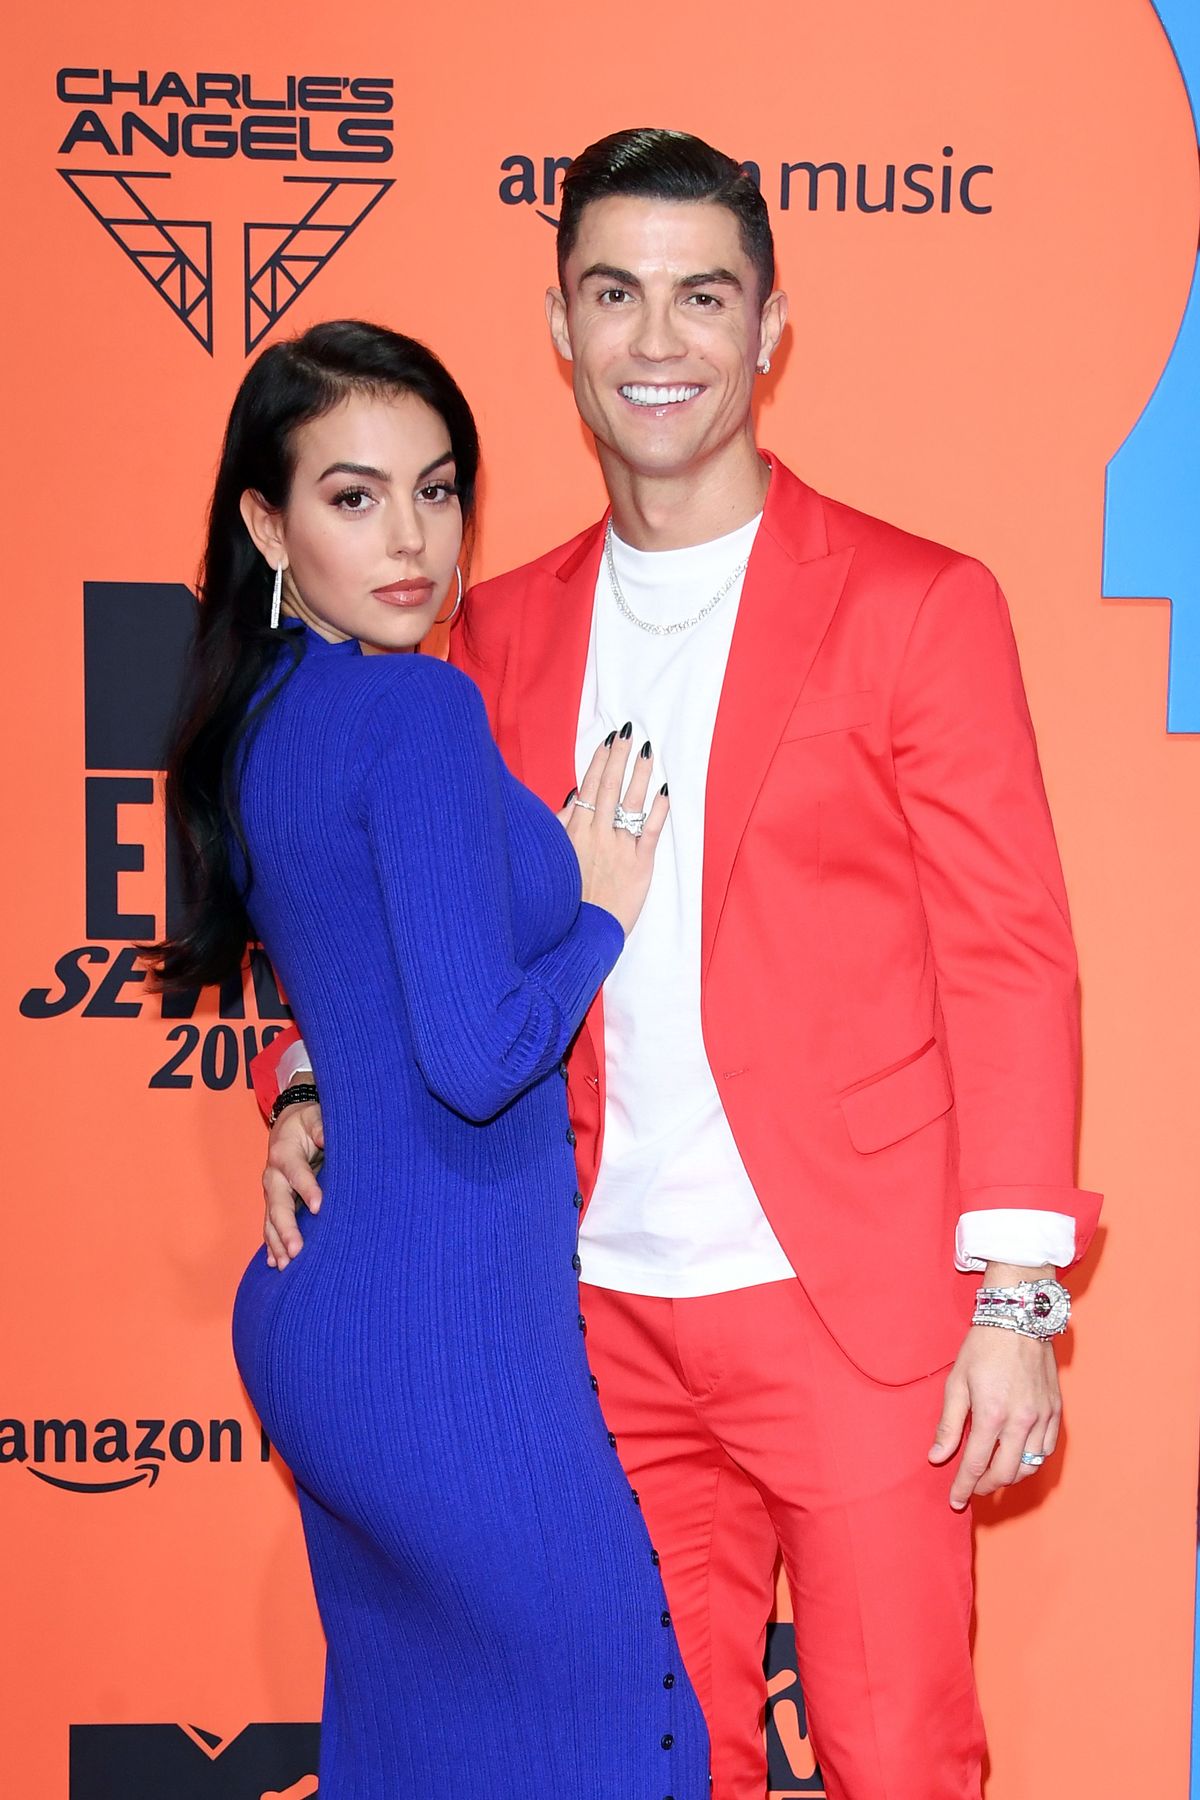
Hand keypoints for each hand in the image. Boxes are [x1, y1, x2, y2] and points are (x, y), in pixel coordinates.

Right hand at [262, 1097, 323, 1267]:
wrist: (288, 1126)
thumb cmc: (307, 1122)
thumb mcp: (315, 1117)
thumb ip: (321, 1127)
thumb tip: (327, 1137)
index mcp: (284, 1153)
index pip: (296, 1173)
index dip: (307, 1188)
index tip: (319, 1207)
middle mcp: (273, 1176)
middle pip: (278, 1204)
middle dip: (286, 1228)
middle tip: (296, 1250)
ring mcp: (271, 1192)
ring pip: (271, 1220)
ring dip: (277, 1243)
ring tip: (285, 1265)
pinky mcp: (274, 1203)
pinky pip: (270, 1226)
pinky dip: (271, 1245)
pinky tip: (274, 1263)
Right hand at [560, 728, 669, 935]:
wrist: (580, 933)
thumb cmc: (566, 897)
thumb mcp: (553, 858)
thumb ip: (560, 827)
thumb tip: (572, 798)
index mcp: (575, 832)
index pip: (589, 788)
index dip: (599, 762)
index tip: (608, 741)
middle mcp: (597, 834)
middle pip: (609, 788)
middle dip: (619, 758)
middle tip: (628, 733)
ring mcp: (619, 848)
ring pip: (631, 803)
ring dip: (640, 775)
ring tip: (648, 752)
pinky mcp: (639, 865)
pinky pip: (651, 832)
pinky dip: (659, 810)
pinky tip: (665, 791)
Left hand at [929, 1320, 1061, 1508]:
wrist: (1019, 1318)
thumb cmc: (983, 1347)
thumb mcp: (956, 1382)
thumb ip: (949, 1425)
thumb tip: (936, 1457)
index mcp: (992, 1414)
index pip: (976, 1465)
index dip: (964, 1487)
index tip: (955, 1500)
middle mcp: (1022, 1421)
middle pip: (1005, 1473)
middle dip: (986, 1486)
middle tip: (972, 1487)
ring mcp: (1042, 1417)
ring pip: (1029, 1466)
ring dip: (1010, 1477)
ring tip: (993, 1475)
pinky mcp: (1056, 1411)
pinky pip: (1047, 1450)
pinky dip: (1031, 1461)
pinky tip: (1017, 1458)